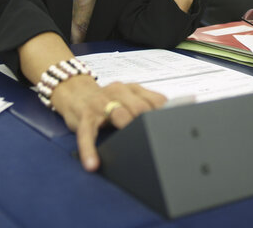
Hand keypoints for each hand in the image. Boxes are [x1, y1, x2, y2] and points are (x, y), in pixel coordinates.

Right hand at [51, 75, 165, 170]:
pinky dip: (90, 150)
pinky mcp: (85, 116)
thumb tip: (175, 121)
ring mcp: (100, 103)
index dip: (166, 116)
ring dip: (128, 128)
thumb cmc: (108, 101)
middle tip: (159, 140)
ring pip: (117, 114)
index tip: (176, 129)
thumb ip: (148, 105)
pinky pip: (87, 134)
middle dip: (149, 122)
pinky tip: (93, 164)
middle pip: (139, 106)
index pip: (155, 100)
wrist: (76, 94)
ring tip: (137, 145)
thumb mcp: (129, 98)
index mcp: (132, 88)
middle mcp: (117, 92)